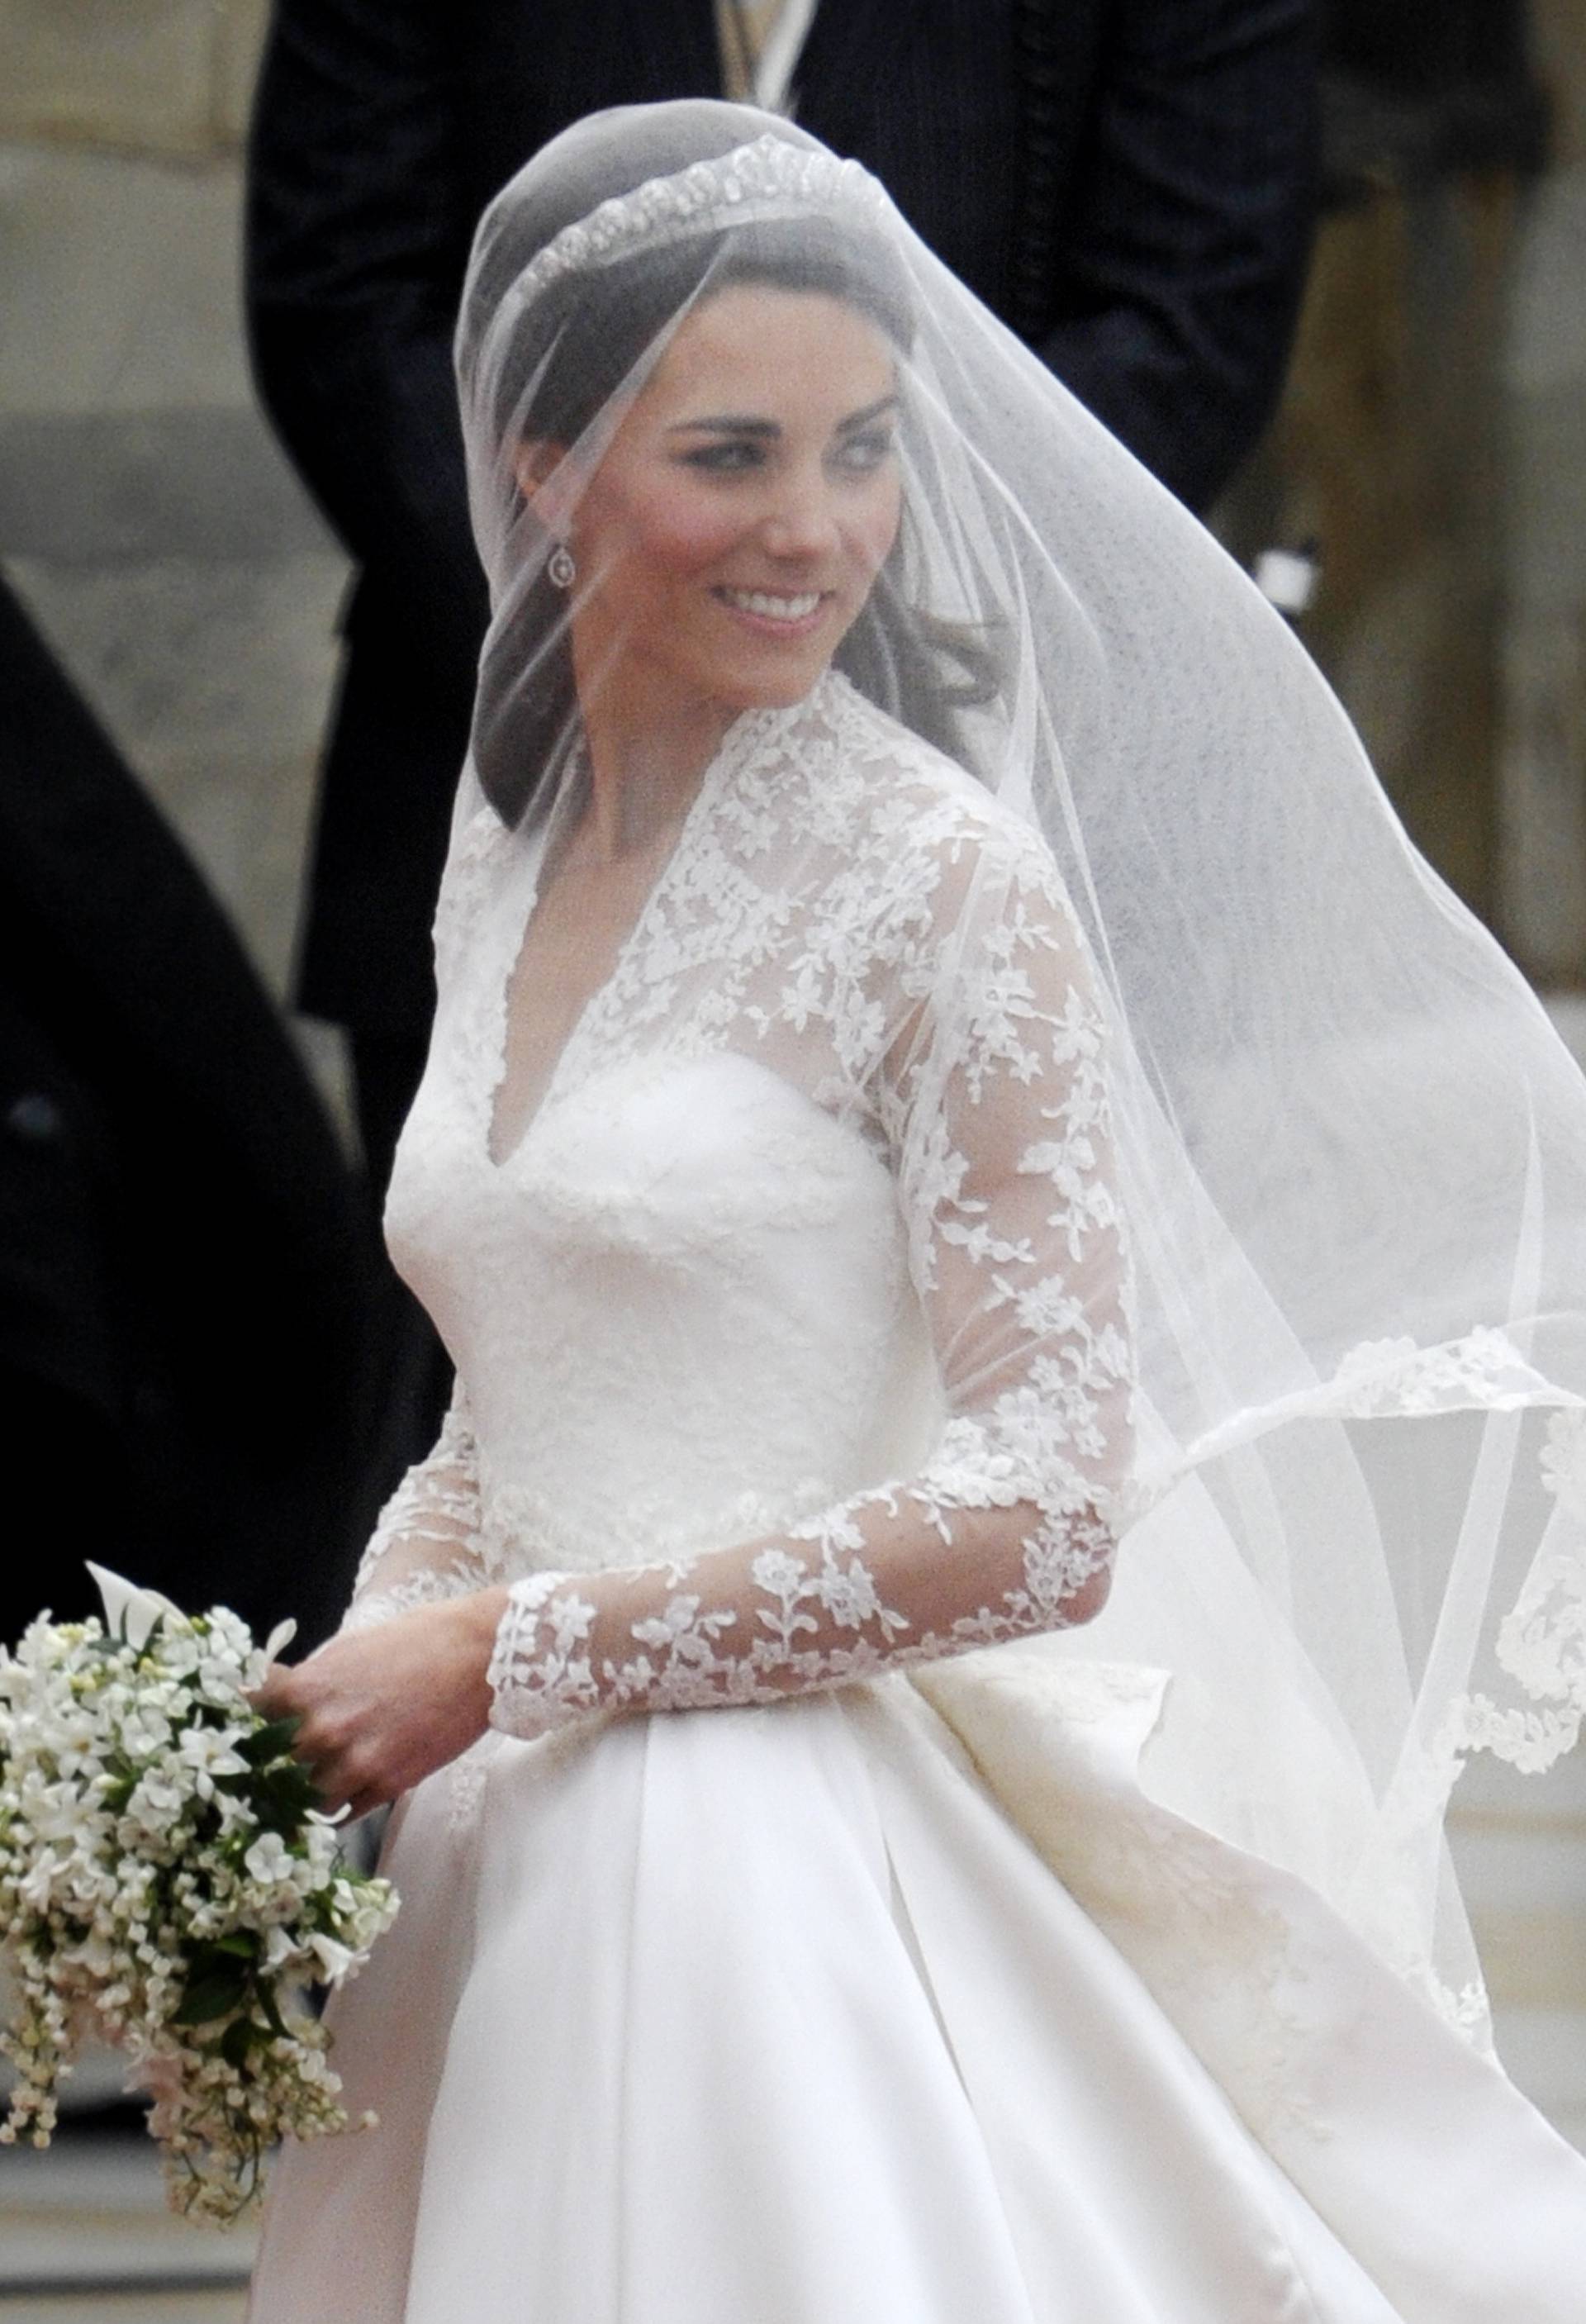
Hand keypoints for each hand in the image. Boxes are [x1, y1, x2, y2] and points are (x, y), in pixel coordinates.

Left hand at [252, 1590, 509, 1821]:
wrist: (478, 1657)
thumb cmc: (413, 1641)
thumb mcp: (347, 1649)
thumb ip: (306, 1681)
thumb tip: (272, 1698)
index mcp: (304, 1690)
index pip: (244, 1721)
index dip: (234, 1730)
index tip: (232, 1738)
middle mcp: (322, 1733)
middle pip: (268, 1772)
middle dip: (265, 1772)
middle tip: (261, 1775)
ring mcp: (355, 1765)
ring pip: (305, 1802)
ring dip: (304, 1795)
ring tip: (307, 1786)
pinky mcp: (388, 1786)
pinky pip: (345, 1813)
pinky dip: (340, 1803)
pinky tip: (344, 1789)